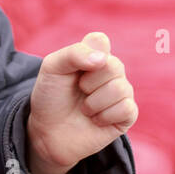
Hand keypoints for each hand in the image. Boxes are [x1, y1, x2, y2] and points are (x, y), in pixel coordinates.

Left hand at [27, 32, 137, 173]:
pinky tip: (95, 120)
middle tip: (78, 91)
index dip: (84, 56)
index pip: (100, 41)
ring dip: (94, 102)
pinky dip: (104, 116)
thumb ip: (74, 54)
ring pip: (120, 88)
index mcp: (95, 54)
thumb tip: (102, 59)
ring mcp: (121, 93)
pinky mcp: (126, 115)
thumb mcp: (53, 68)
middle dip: (88, 83)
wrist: (47, 132)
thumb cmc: (51, 97)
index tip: (70, 69)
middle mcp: (112, 71)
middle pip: (114, 65)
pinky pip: (127, 108)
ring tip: (85, 109)